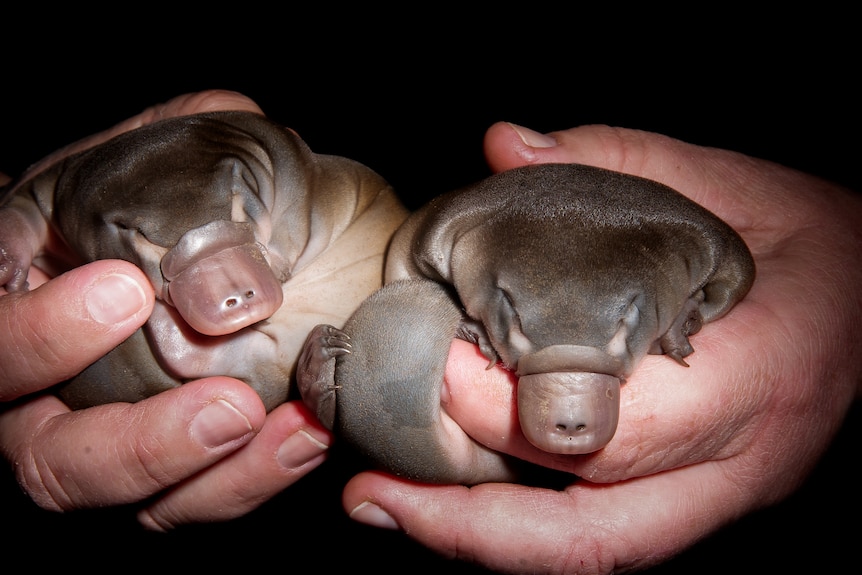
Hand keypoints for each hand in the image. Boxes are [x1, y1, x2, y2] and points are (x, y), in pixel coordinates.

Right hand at [0, 90, 331, 528]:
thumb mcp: (187, 145)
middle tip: (227, 407)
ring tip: (294, 432)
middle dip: (136, 445)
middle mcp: (43, 385)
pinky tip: (309, 435)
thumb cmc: (185, 171)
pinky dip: (252, 478)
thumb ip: (184, 186)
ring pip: (129, 500)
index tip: (127, 293)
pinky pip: (194, 497)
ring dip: (212, 480)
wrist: (224, 207)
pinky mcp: (173, 461)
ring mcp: (105, 431)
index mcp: (17, 293)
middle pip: (47, 459)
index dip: (37, 334)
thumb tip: (220, 289)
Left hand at [342, 122, 861, 572]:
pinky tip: (449, 498)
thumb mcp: (742, 187)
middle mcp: (743, 462)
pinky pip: (600, 533)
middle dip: (469, 519)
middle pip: (593, 529)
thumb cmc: (827, 248)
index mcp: (763, 378)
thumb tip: (504, 147)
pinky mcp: (701, 500)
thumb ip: (621, 162)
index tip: (436, 364)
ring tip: (386, 508)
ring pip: (591, 550)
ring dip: (478, 542)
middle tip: (371, 492)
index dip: (515, 410)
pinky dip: (516, 528)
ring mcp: (723, 495)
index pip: (621, 428)